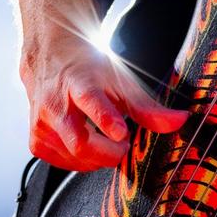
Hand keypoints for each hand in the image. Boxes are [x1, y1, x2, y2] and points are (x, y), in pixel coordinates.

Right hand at [20, 30, 187, 170]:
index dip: (106, 119)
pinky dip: (79, 161)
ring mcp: (42, 122)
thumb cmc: (88, 69)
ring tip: (106, 143)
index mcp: (80, 83)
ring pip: (72, 156)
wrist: (51, 55)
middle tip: (123, 145)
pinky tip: (88, 149)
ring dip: (96, 158)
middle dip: (108, 152)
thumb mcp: (120, 82)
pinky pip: (61, 162)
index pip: (90, 101)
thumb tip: (180, 122)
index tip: (121, 133)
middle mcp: (56, 103)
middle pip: (79, 141)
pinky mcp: (36, 139)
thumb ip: (148, 108)